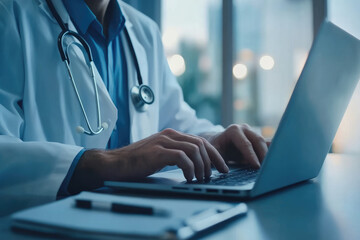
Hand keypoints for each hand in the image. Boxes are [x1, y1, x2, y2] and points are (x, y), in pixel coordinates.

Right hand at [68, 129, 228, 193]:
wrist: (114, 164)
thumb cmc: (136, 163)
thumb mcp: (159, 155)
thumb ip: (175, 154)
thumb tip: (195, 165)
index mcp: (172, 135)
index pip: (200, 141)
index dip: (214, 154)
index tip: (222, 167)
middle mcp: (169, 135)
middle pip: (201, 144)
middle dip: (212, 161)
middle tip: (214, 176)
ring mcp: (163, 142)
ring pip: (194, 149)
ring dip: (201, 166)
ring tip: (200, 179)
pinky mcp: (157, 151)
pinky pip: (182, 157)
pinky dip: (190, 169)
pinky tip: (189, 178)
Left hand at [204, 124, 268, 167]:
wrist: (218, 143)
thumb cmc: (215, 149)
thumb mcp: (213, 153)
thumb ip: (217, 159)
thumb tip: (223, 170)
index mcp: (233, 131)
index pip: (246, 144)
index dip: (252, 156)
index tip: (257, 167)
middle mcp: (244, 129)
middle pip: (258, 141)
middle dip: (264, 155)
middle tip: (267, 169)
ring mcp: (252, 132)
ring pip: (265, 143)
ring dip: (269, 154)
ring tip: (272, 167)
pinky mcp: (257, 139)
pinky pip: (267, 145)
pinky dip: (271, 153)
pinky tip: (275, 162)